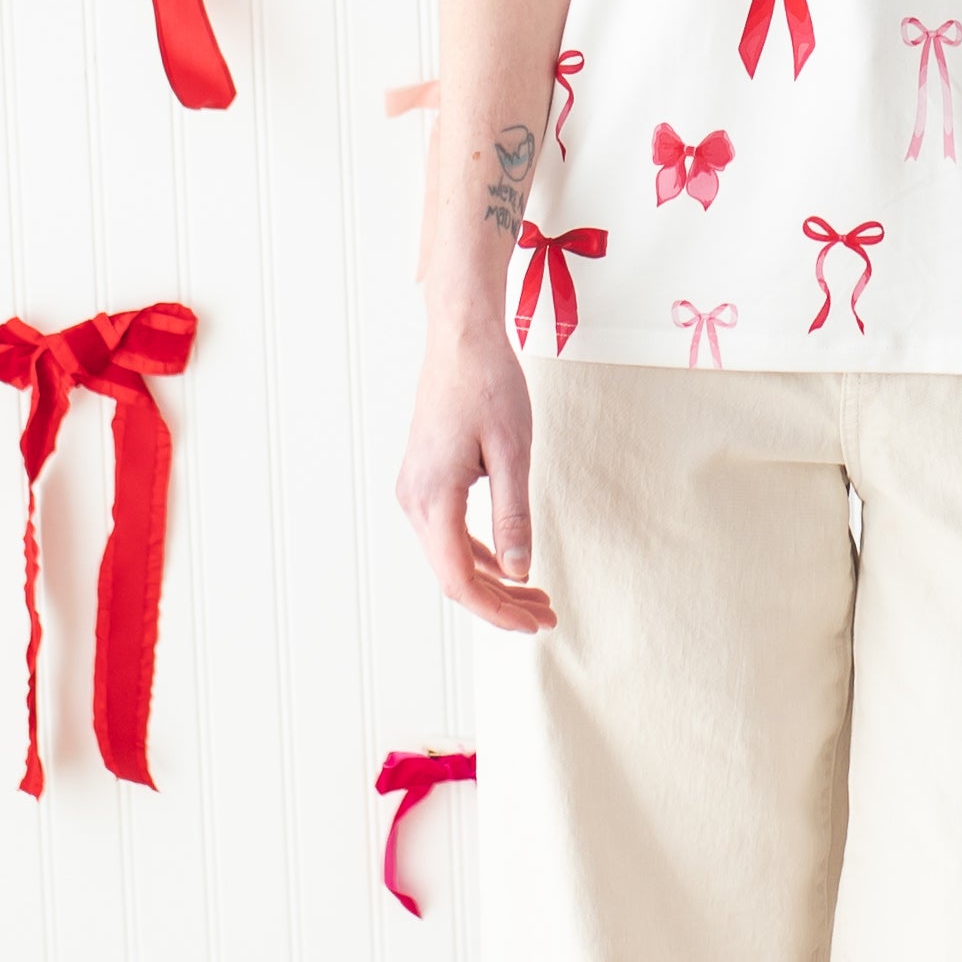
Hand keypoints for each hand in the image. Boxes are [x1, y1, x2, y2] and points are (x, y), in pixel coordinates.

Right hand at [396, 313, 558, 633]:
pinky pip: (448, 533)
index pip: (459, 579)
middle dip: (501, 601)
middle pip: (454, 574)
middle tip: (546, 615)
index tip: (535, 623)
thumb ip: (513, 515)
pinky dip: (480, 554)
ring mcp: (416, 489)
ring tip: (536, 595)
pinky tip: (511, 561)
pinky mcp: (425, 479)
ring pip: (450, 556)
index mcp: (433, 497)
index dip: (497, 610)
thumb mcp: (512, 451)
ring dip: (493, 580)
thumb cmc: (489, 384)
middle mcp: (415, 499)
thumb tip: (519, 570)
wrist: (462, 338)